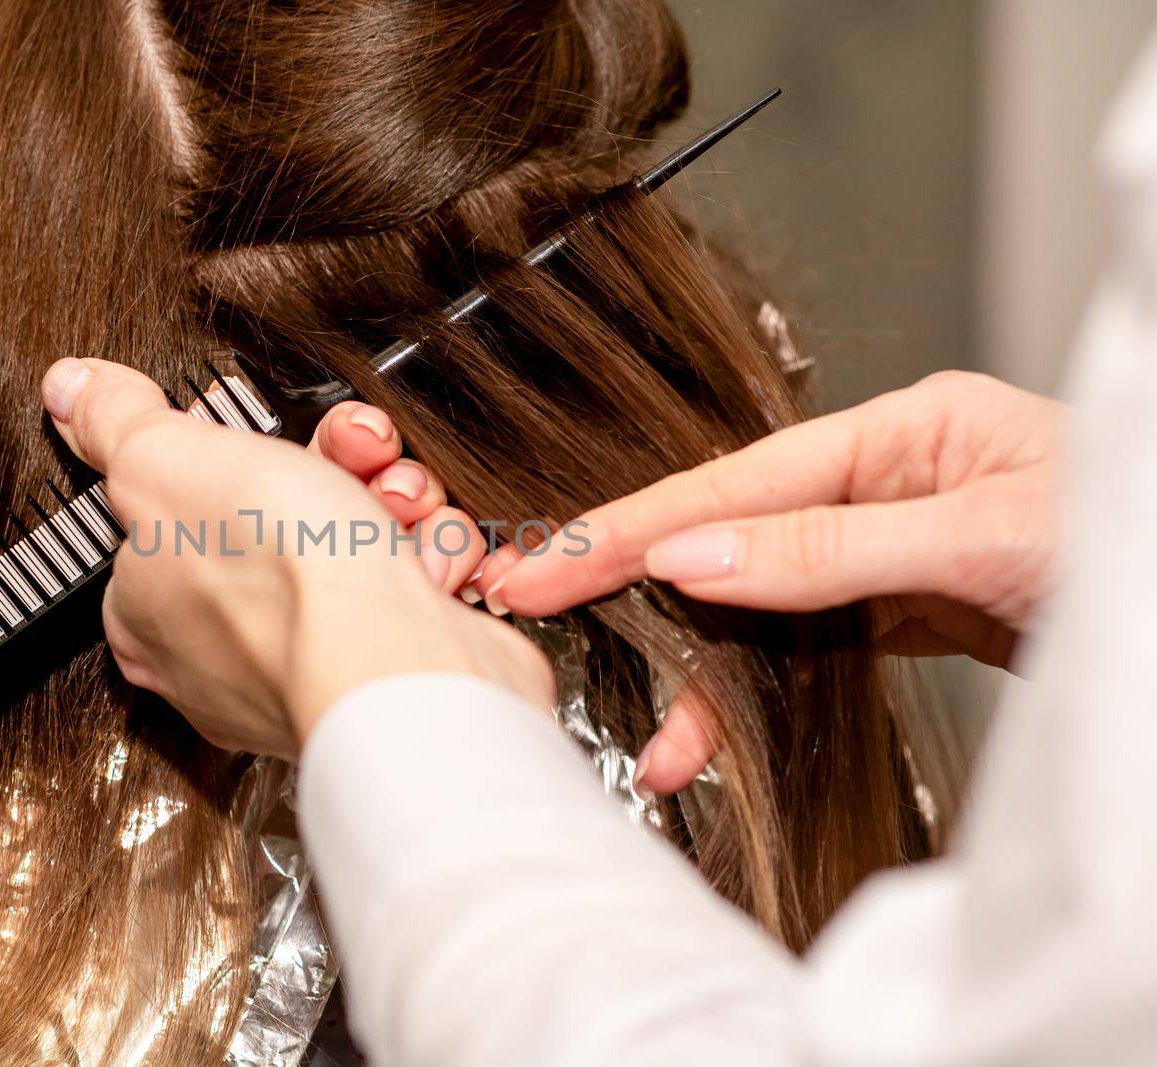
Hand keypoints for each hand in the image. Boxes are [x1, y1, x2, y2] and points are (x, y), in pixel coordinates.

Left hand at [40, 358, 554, 759]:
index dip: (228, 456)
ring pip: (361, 543)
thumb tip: (71, 388)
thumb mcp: (166, 462)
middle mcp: (227, 650)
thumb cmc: (283, 583)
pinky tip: (429, 560)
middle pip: (282, 516)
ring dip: (396, 504)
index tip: (257, 435)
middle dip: (334, 469)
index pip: (176, 509)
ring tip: (401, 510)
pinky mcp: (393, 670)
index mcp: (151, 608)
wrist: (400, 668)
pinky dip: (436, 558)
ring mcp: (316, 663)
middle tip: (353, 459)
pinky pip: (417, 587)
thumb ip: (116, 422)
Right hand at [473, 370, 1062, 794]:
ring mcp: (887, 551)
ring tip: (659, 742)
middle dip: (635, 589)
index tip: (545, 563)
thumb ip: (829, 550)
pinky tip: (717, 735)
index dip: (631, 528)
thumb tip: (697, 558)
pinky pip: (806, 648)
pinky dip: (759, 692)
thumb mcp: (980, 536)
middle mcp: (881, 486)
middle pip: (730, 539)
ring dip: (703, 674)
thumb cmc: (1121, 531)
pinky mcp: (902, 613)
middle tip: (530, 610)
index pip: (733, 483)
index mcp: (898, 434)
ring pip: (760, 606)